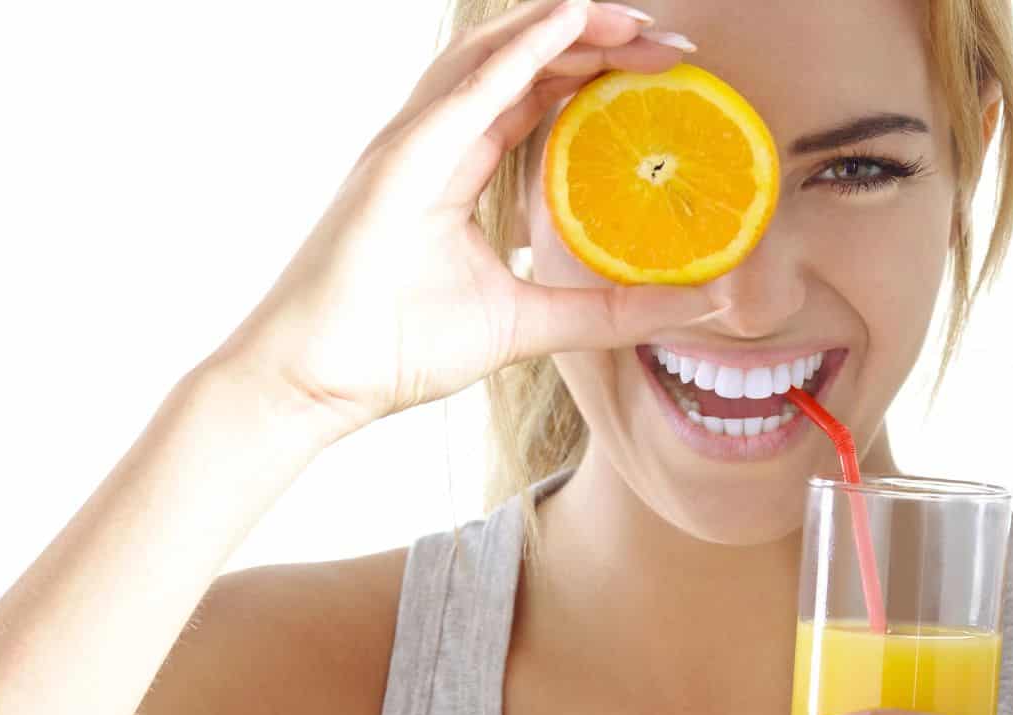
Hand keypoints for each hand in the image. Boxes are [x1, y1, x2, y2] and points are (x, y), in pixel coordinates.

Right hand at [204, 0, 718, 447]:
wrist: (318, 382)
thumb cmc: (398, 348)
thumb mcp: (529, 324)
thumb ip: (606, 311)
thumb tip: (695, 305)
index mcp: (457, 169)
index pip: (536, 97)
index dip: (597, 75)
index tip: (668, 75)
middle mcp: (434, 144)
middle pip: (523, 65)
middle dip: (597, 43)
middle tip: (671, 45)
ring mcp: (411, 145)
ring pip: (494, 57)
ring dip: (567, 32)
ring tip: (631, 22)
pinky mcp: (398, 162)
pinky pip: (467, 93)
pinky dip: (520, 53)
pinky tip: (570, 26)